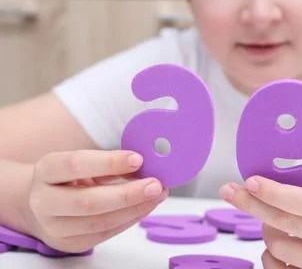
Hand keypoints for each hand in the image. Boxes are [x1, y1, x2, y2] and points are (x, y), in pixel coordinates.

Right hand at [24, 150, 166, 252]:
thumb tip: (146, 166)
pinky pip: (105, 233)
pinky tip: (145, 207)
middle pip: (88, 202)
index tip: (138, 159)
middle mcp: (43, 200)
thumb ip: (110, 163)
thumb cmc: (70, 177)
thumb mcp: (83, 162)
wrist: (43, 202)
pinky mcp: (69, 243)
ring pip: (99, 222)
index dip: (109, 162)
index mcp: (46, 170)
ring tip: (157, 195)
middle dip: (127, 194)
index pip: (76, 165)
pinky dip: (130, 219)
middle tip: (155, 185)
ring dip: (135, 209)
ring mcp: (54, 226)